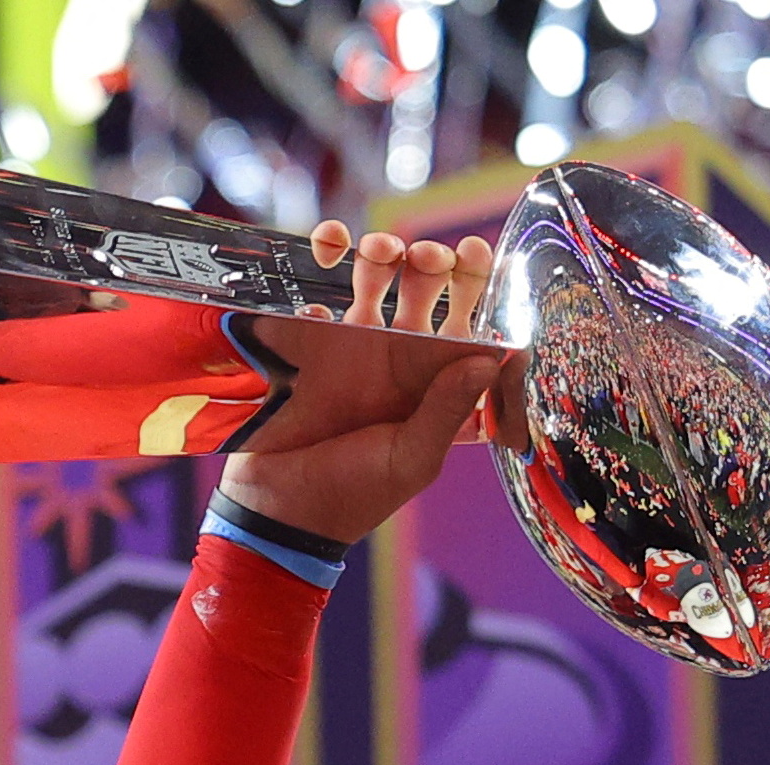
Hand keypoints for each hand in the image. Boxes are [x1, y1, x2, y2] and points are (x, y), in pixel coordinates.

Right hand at [219, 228, 505, 544]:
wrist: (278, 509)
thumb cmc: (354, 494)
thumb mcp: (411, 458)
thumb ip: (448, 411)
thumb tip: (490, 359)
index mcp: (435, 389)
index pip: (469, 331)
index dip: (478, 293)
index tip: (477, 255)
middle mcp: (401, 362)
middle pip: (426, 293)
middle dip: (432, 263)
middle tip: (428, 255)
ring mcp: (354, 347)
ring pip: (376, 279)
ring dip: (382, 253)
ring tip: (379, 251)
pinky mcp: (309, 339)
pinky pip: (320, 286)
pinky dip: (325, 260)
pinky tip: (329, 257)